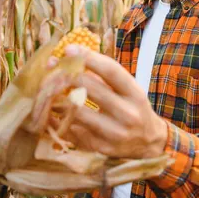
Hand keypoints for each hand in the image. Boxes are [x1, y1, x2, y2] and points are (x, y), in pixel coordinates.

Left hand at [57, 44, 167, 159]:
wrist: (148, 142)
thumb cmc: (133, 107)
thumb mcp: (128, 89)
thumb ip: (103, 75)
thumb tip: (69, 57)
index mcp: (135, 94)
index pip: (111, 71)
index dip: (88, 58)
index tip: (68, 49)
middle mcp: (127, 114)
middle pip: (90, 89)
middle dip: (67, 75)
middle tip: (54, 70)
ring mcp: (114, 133)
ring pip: (77, 112)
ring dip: (59, 98)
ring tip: (50, 89)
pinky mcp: (100, 148)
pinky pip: (71, 130)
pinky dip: (58, 118)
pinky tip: (51, 110)